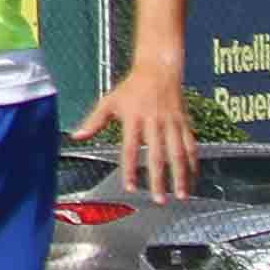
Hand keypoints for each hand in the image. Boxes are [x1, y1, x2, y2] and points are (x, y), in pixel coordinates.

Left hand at [75, 60, 200, 200]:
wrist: (158, 70)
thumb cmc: (131, 88)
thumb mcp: (109, 101)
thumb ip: (94, 121)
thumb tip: (76, 137)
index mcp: (133, 119)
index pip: (130, 149)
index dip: (129, 169)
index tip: (129, 187)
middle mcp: (154, 122)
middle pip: (157, 155)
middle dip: (158, 179)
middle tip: (159, 200)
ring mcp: (171, 123)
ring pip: (178, 153)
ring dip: (180, 176)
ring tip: (181, 195)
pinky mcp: (184, 123)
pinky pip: (191, 145)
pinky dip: (193, 162)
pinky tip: (193, 178)